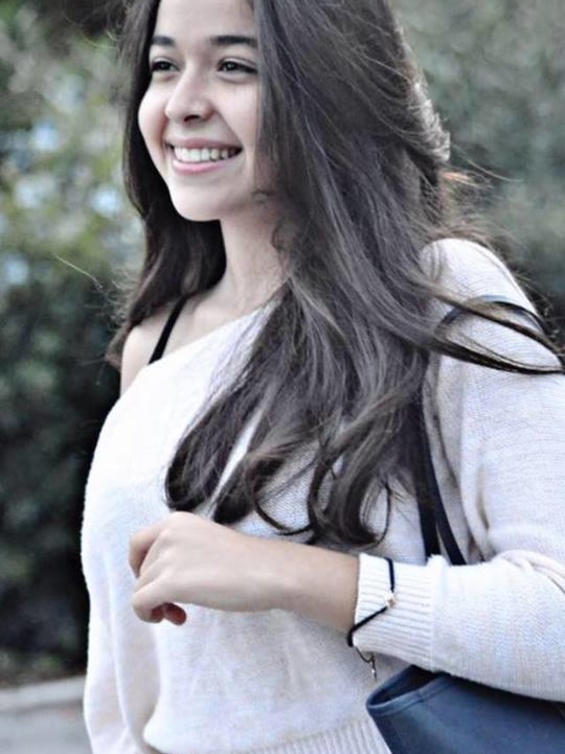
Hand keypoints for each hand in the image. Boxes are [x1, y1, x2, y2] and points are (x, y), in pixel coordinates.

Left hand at [129, 512, 281, 623]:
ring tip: (182, 613)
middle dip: (154, 590)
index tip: (157, 582)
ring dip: (158, 605)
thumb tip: (152, 578)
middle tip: (178, 606)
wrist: (269, 571)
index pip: (137, 543)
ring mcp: (168, 556)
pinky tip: (176, 618)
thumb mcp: (204, 542)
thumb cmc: (245, 562)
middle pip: (141, 570)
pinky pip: (140, 603)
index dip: (140, 566)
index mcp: (176, 521)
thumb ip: (179, 550)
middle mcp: (168, 533)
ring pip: (140, 588)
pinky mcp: (171, 582)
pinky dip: (148, 615)